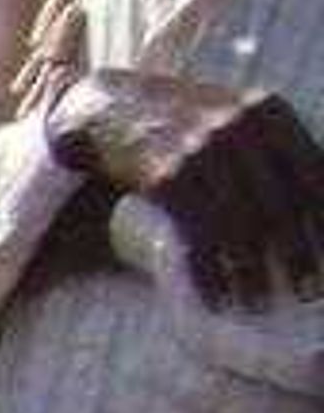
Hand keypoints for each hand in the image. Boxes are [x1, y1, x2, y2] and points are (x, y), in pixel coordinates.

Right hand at [47, 68, 323, 309]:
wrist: (110, 108)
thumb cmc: (181, 123)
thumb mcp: (235, 116)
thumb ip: (271, 147)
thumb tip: (310, 203)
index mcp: (268, 112)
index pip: (311, 173)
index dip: (323, 219)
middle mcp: (239, 127)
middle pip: (279, 203)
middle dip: (297, 254)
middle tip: (308, 291)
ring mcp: (199, 151)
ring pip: (239, 224)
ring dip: (252, 273)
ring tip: (258, 304)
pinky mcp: (165, 177)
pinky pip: (197, 234)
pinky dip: (209, 271)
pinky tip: (217, 297)